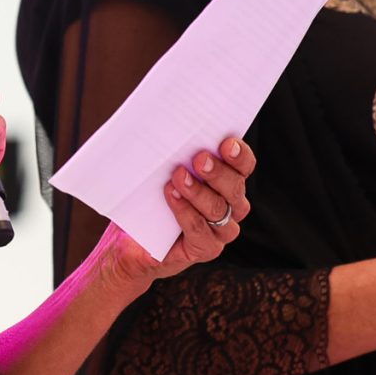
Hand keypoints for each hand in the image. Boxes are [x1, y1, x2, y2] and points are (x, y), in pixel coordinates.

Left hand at [96, 136, 257, 294]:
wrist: (131, 240)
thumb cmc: (148, 198)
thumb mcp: (160, 171)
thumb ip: (173, 153)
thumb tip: (168, 126)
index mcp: (227, 182)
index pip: (244, 166)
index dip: (239, 155)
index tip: (226, 143)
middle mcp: (231, 206)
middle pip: (235, 187)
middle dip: (218, 172)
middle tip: (199, 158)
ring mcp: (221, 230)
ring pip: (219, 209)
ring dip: (198, 191)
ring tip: (177, 176)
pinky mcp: (206, 248)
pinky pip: (201, 231)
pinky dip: (186, 212)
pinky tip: (172, 196)